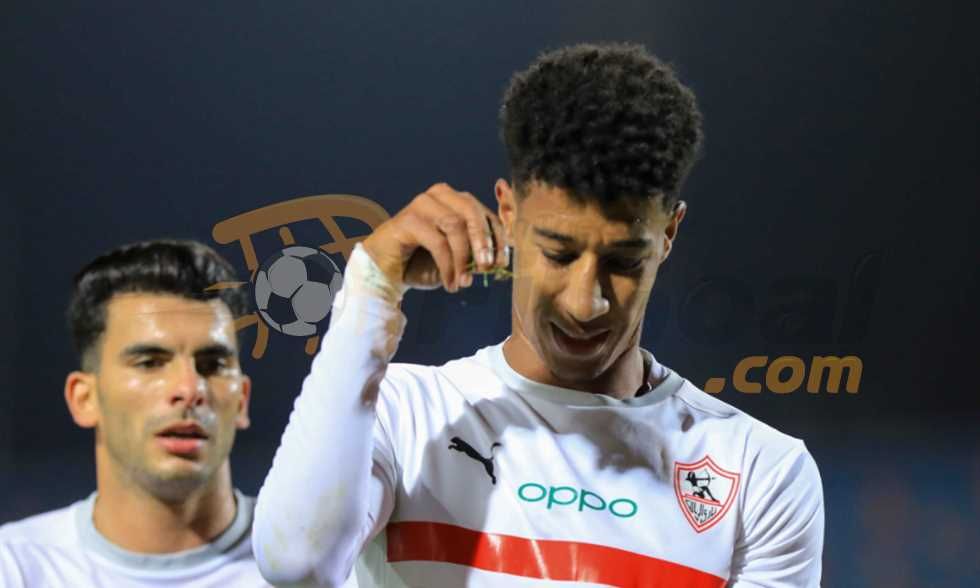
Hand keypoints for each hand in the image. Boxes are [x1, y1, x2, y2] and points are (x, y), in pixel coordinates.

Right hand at [362, 183, 507, 291]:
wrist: (387, 272)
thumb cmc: (425, 263)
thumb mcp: (458, 258)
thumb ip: (477, 252)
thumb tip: (500, 257)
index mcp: (457, 201)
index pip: (486, 213)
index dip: (498, 237)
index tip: (502, 262)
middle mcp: (441, 196)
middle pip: (472, 211)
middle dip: (483, 241)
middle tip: (486, 268)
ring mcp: (423, 204)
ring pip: (455, 225)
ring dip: (463, 258)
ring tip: (464, 282)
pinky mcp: (407, 219)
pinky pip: (437, 241)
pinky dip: (448, 265)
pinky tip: (450, 283)